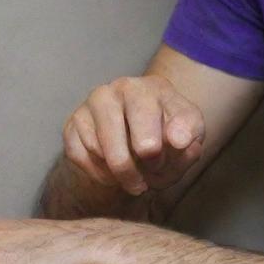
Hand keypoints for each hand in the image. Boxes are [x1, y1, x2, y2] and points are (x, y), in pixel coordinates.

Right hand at [63, 74, 204, 196]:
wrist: (143, 138)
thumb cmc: (170, 132)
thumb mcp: (190, 132)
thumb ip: (190, 134)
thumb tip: (178, 139)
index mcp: (151, 87)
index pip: (146, 117)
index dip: (155, 148)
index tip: (161, 163)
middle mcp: (118, 88)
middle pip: (118, 138)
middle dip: (134, 165)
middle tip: (149, 175)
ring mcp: (92, 104)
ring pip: (100, 150)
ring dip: (120, 173)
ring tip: (136, 176)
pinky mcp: (73, 123)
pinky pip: (80, 157)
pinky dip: (99, 173)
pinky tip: (114, 172)